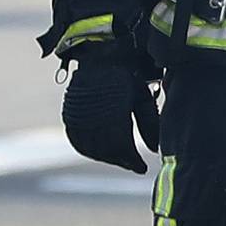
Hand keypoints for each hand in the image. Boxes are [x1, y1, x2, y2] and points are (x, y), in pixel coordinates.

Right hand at [62, 45, 160, 174]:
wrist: (99, 56)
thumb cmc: (126, 76)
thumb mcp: (142, 97)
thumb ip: (149, 123)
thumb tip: (155, 150)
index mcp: (114, 113)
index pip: (122, 147)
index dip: (132, 161)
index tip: (142, 169)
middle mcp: (94, 117)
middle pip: (107, 151)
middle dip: (121, 160)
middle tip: (133, 164)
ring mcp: (79, 117)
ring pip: (92, 149)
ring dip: (106, 157)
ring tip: (120, 159)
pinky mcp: (70, 116)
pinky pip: (78, 141)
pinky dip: (89, 151)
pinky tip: (100, 153)